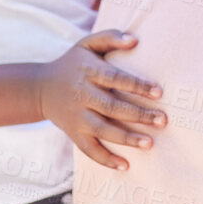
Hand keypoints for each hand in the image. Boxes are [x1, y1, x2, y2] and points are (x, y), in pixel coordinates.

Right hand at [36, 29, 165, 169]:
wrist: (40, 88)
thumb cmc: (73, 63)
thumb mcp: (87, 44)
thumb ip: (110, 38)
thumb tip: (134, 39)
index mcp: (87, 72)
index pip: (114, 79)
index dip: (136, 85)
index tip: (158, 92)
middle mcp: (81, 96)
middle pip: (112, 107)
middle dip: (138, 115)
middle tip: (163, 120)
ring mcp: (76, 117)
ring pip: (102, 131)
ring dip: (126, 139)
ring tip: (150, 143)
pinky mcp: (73, 133)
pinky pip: (88, 150)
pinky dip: (105, 159)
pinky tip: (125, 166)